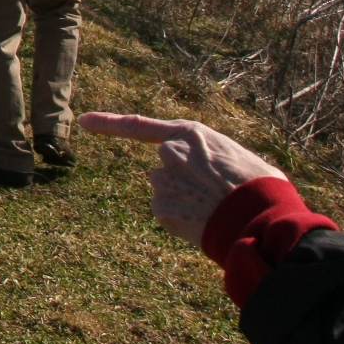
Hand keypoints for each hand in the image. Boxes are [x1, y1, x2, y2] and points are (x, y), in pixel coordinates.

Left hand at [78, 113, 286, 246]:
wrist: (260, 217)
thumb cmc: (260, 186)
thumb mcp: (236, 155)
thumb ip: (209, 154)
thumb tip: (207, 168)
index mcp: (189, 134)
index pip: (138, 126)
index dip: (108, 123)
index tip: (83, 121)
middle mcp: (170, 153)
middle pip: (164, 168)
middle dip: (181, 180)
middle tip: (212, 193)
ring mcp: (162, 181)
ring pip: (165, 192)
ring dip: (182, 200)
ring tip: (212, 208)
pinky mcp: (160, 208)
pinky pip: (166, 214)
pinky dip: (180, 220)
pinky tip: (203, 222)